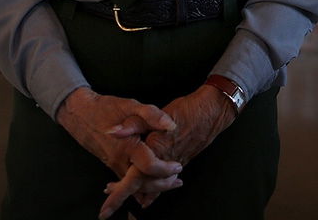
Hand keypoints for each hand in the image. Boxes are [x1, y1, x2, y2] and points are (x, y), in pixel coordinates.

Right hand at [54, 87, 183, 213]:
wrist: (81, 114)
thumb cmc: (106, 108)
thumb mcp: (130, 105)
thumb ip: (152, 115)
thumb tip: (171, 125)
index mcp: (127, 145)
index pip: (150, 166)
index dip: (166, 168)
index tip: (178, 166)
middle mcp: (120, 160)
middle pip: (143, 182)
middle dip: (162, 185)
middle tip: (178, 181)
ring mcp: (114, 165)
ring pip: (135, 185)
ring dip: (153, 187)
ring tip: (170, 182)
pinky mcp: (112, 166)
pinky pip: (127, 181)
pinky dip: (140, 184)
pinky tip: (152, 183)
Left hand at [99, 84, 237, 215]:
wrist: (211, 112)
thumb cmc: (184, 110)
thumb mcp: (153, 111)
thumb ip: (132, 124)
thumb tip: (112, 132)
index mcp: (155, 152)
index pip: (133, 179)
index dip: (119, 193)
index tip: (106, 207)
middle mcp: (164, 163)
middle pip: (142, 187)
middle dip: (123, 194)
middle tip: (108, 198)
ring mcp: (173, 164)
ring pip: (153, 186)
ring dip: (136, 190)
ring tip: (119, 190)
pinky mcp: (179, 161)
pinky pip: (164, 182)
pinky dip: (153, 190)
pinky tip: (147, 196)